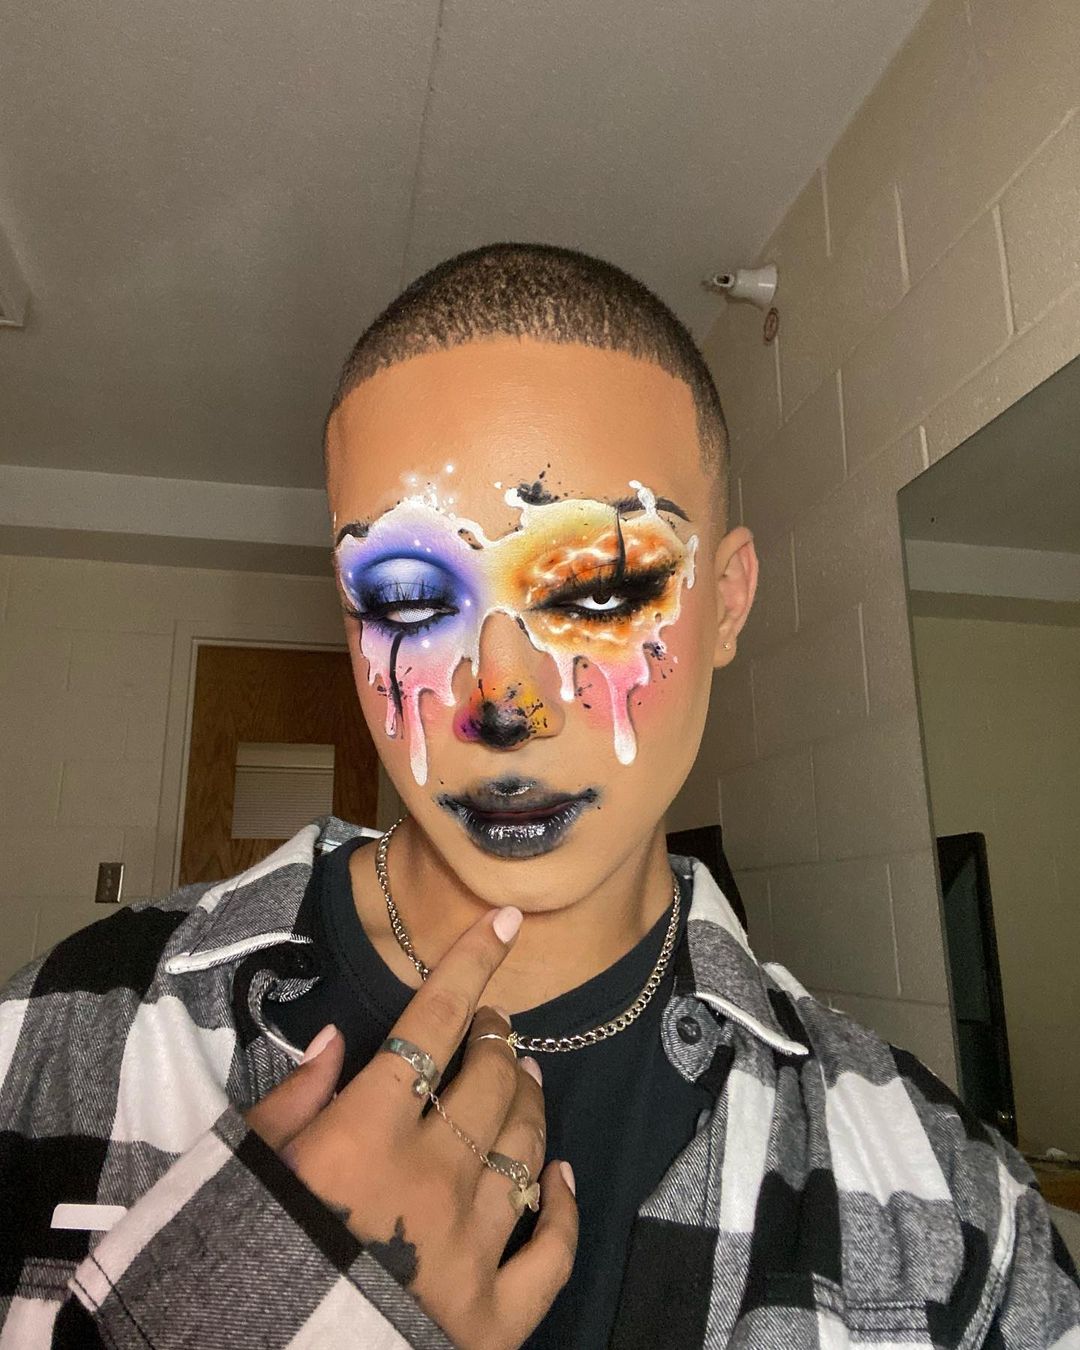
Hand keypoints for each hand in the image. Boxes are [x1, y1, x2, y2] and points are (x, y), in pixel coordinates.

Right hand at [245, 906, 578, 1349]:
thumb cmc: (239, 1258)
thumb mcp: (241, 1167)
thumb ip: (291, 1100)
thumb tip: (339, 1040)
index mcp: (364, 1132)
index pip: (432, 1023)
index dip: (471, 964)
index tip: (504, 922)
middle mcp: (431, 1178)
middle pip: (492, 1081)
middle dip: (499, 1039)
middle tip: (495, 1028)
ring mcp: (471, 1249)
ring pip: (528, 1149)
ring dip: (532, 1103)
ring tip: (529, 1077)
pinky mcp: (493, 1321)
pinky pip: (552, 1253)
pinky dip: (563, 1208)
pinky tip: (564, 1178)